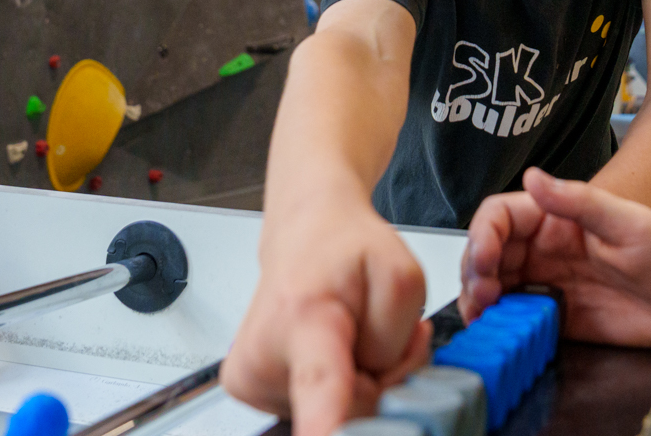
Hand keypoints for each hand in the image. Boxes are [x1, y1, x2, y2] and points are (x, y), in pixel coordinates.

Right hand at [222, 197, 431, 435]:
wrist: (305, 234)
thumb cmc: (347, 249)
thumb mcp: (401, 277)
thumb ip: (400, 344)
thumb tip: (380, 392)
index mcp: (306, 318)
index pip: (318, 384)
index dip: (325, 424)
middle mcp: (265, 354)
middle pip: (353, 408)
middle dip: (382, 377)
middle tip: (376, 330)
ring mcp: (251, 379)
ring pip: (339, 411)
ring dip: (359, 380)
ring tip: (349, 333)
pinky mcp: (248, 391)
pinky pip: (319, 409)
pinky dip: (339, 386)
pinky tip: (332, 349)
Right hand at [458, 168, 650, 353]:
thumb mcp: (630, 222)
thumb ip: (580, 201)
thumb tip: (533, 178)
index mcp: (558, 218)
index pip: (501, 216)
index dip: (483, 234)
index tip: (486, 260)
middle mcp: (546, 249)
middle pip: (488, 253)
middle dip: (474, 271)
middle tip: (481, 295)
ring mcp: (548, 284)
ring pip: (494, 286)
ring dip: (479, 298)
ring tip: (483, 315)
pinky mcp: (555, 318)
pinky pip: (514, 319)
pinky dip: (497, 324)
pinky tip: (497, 331)